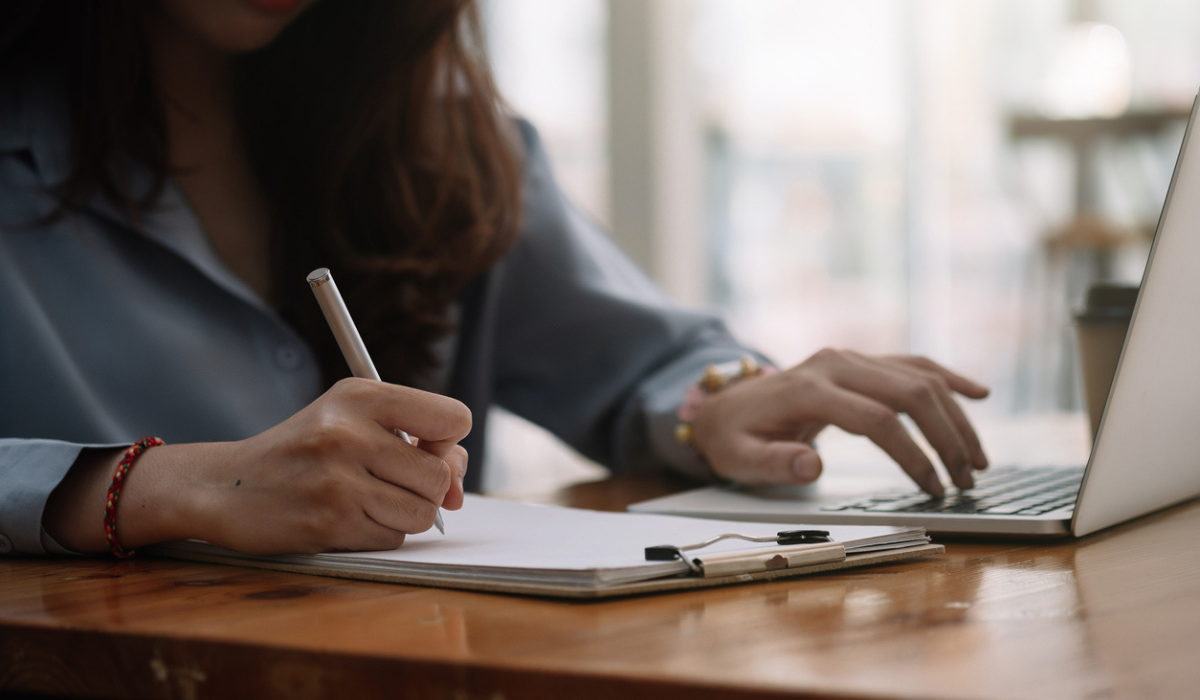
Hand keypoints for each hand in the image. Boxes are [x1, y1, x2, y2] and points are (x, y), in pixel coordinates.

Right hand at [45, 378, 471, 553]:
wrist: (227, 485)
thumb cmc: (304, 452)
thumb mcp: (352, 420)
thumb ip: (416, 440)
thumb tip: (458, 485)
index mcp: (361, 396)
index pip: (453, 417)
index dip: (449, 442)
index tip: (428, 449)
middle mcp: (350, 432)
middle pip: (439, 475)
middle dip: (426, 488)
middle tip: (392, 482)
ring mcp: (339, 479)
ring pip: (421, 513)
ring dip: (403, 515)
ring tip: (367, 499)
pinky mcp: (330, 522)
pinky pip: (391, 538)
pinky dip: (378, 534)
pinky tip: (347, 517)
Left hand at [691, 349, 988, 495]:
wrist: (724, 406)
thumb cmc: (734, 438)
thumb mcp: (739, 459)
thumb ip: (773, 464)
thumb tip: (811, 465)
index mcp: (808, 389)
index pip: (877, 420)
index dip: (912, 455)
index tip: (934, 489)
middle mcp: (835, 364)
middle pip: (910, 393)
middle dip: (947, 438)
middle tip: (968, 481)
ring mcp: (850, 358)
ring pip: (919, 378)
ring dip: (956, 417)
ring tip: (978, 461)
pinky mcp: (860, 361)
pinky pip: (912, 364)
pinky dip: (948, 378)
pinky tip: (980, 395)